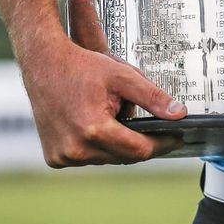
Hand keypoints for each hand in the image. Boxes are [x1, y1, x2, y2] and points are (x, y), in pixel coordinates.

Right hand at [19, 37, 186, 166]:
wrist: (44, 65)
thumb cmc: (81, 67)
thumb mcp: (123, 76)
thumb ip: (153, 97)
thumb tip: (179, 114)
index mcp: (94, 130)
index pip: (140, 149)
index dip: (162, 143)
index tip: (177, 137)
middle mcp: (76, 150)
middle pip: (125, 157)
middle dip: (142, 142)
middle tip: (157, 128)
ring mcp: (63, 157)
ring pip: (108, 159)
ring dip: (119, 145)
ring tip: (119, 118)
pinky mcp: (55, 159)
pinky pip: (89, 158)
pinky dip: (100, 147)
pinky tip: (101, 127)